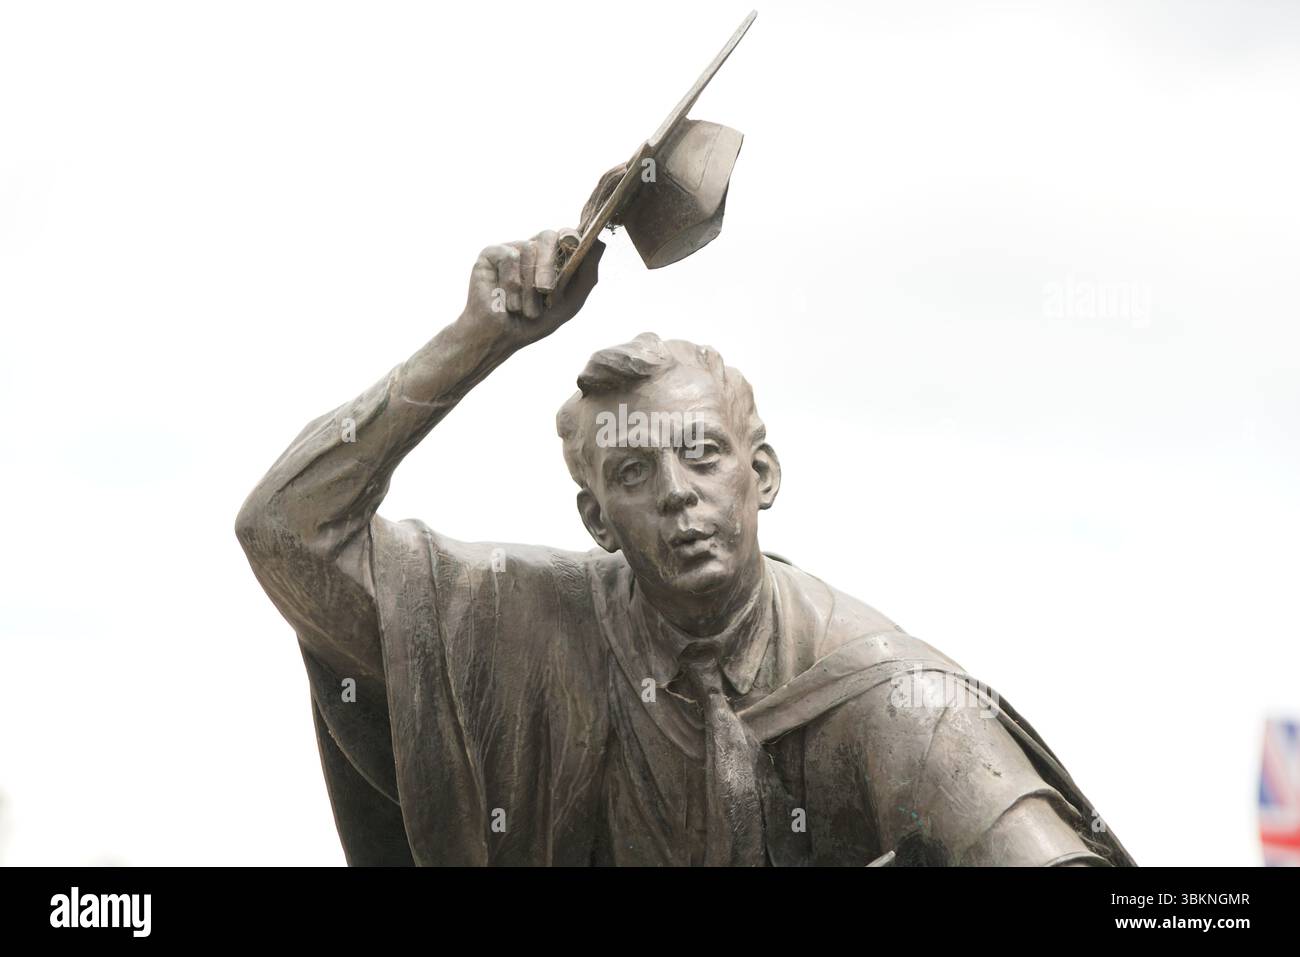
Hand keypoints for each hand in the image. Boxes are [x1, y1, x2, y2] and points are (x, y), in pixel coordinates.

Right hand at [462, 229, 604, 349]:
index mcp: (552, 257)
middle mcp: (532, 248)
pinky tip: (508, 300)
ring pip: (528, 249)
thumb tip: (601, 243)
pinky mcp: (491, 253)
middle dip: (550, 265)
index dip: (573, 238)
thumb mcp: (570, 302)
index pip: (566, 234)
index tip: (575, 249)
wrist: (502, 338)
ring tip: (524, 309)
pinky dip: (511, 281)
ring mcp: (512, 248)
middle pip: (549, 236)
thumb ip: (587, 274)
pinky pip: (508, 255)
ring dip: (529, 286)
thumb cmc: (535, 322)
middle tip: (546, 290)